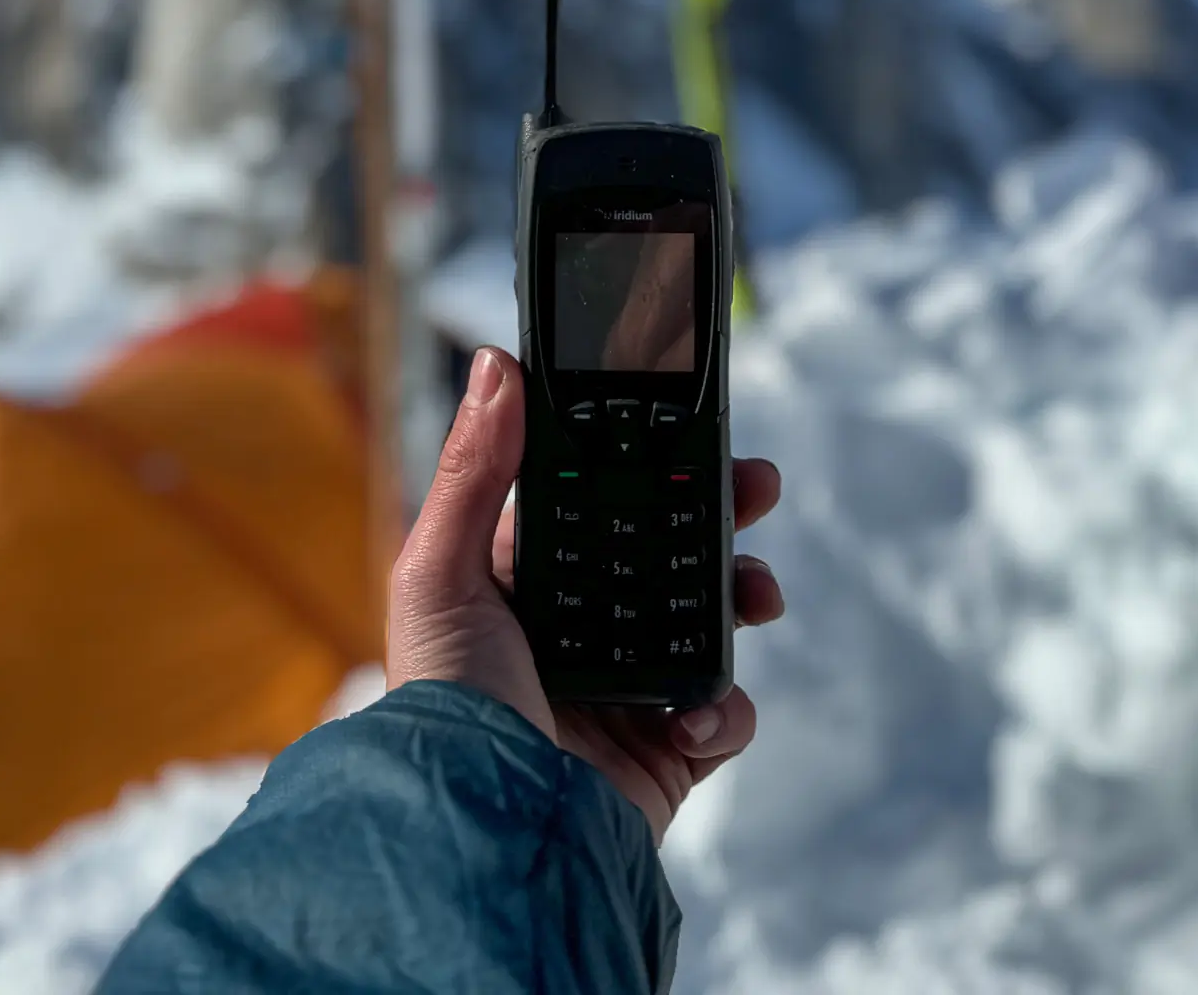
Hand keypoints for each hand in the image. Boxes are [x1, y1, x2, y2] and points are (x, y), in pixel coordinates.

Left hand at [387, 347, 785, 840]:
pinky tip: (694, 713)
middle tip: (757, 487)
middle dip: (717, 517)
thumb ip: (473, 471)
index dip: (644, 462)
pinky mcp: (661, 755)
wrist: (484, 833)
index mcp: (523, 583)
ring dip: (740, 597)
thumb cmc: (442, 705)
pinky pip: (720, 716)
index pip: (596, 503)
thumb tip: (497, 365)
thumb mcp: (440, 572)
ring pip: (707, 622)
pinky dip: (724, 708)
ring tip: (758, 594)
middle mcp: (576, 632)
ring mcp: (624, 693)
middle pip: (665, 551)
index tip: (688, 425)